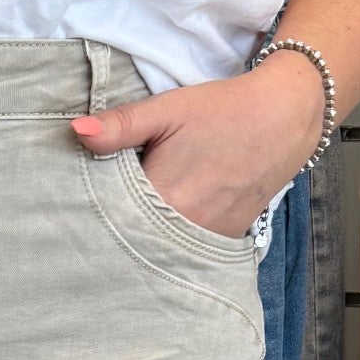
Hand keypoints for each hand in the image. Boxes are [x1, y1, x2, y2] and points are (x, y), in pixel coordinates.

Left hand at [71, 54, 325, 237]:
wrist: (284, 119)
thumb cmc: (221, 111)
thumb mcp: (167, 110)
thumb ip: (120, 126)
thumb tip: (75, 131)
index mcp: (163, 199)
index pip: (110, 218)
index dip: (92, 211)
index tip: (76, 204)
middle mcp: (184, 229)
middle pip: (132, 238)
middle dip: (114, 227)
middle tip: (93, 214)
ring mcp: (205, 240)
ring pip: (158, 247)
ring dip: (142, 236)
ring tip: (129, 218)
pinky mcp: (223, 241)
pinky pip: (184, 249)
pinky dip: (169, 239)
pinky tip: (160, 224)